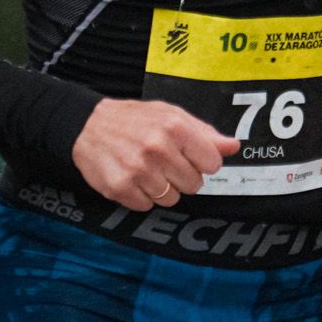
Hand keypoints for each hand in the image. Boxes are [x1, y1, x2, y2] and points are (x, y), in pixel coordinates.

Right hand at [71, 97, 234, 208]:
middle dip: (181, 176)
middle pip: (194, 185)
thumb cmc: (134, 120)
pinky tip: (131, 178)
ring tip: (146, 170)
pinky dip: (141, 196)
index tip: (186, 155)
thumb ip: (204, 133)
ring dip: (161, 188)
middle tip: (162, 162)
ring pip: (171, 199)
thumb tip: (233, 146)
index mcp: (175, 127)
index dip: (200, 161)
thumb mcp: (171, 116)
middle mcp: (157, 148)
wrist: (87, 125)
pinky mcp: (120, 188)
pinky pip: (146, 206)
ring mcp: (138, 170)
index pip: (212, 164)